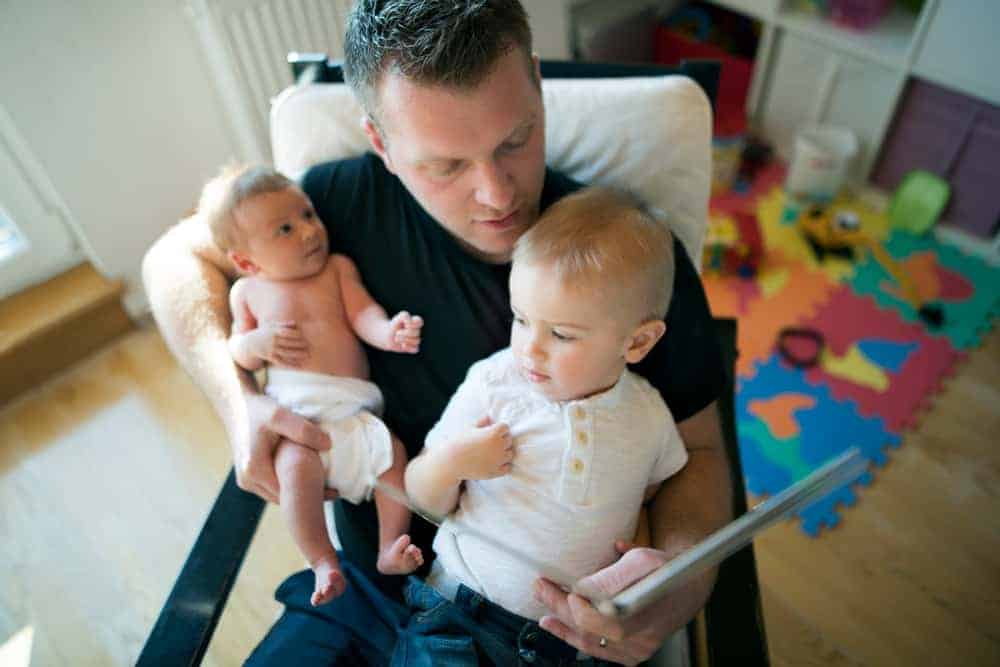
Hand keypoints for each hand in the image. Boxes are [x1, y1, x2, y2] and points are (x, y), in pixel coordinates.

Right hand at [231, 392, 332, 502]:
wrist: (236, 405)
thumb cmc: (258, 409)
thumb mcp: (280, 415)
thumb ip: (303, 430)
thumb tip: (327, 445)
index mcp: (254, 470)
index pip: (288, 494)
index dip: (311, 494)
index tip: (334, 491)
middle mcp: (247, 480)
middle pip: (282, 497)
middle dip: (305, 496)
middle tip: (332, 491)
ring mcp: (246, 481)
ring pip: (277, 494)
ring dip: (296, 492)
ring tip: (322, 486)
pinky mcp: (248, 476)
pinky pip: (271, 487)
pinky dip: (287, 484)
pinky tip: (304, 478)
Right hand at [245, 321, 308, 365]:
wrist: (250, 343)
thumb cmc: (264, 332)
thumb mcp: (271, 326)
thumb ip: (283, 325)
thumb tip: (295, 323)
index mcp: (274, 331)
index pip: (287, 333)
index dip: (296, 334)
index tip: (304, 336)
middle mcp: (273, 341)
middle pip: (288, 343)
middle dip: (299, 345)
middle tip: (310, 346)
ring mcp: (271, 350)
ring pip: (286, 353)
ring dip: (297, 355)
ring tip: (307, 355)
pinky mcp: (270, 358)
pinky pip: (282, 362)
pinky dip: (291, 365)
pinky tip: (299, 366)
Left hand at [385, 311, 422, 353]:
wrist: (386, 335)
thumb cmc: (394, 325)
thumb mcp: (398, 317)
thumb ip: (404, 316)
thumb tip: (409, 322)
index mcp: (415, 322)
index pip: (420, 321)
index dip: (412, 324)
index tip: (405, 324)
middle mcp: (416, 331)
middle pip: (417, 332)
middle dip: (405, 333)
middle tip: (397, 333)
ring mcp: (415, 340)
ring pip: (416, 341)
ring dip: (404, 339)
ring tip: (396, 338)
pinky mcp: (412, 348)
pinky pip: (415, 349)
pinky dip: (408, 347)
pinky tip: (402, 345)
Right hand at [446, 416, 513, 480]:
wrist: (451, 461)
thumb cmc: (459, 442)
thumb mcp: (469, 428)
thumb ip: (482, 422)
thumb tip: (489, 417)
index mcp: (493, 433)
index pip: (505, 427)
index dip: (498, 429)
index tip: (490, 431)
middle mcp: (499, 446)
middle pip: (509, 440)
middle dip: (502, 440)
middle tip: (490, 442)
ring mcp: (498, 460)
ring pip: (510, 454)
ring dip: (504, 452)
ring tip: (492, 453)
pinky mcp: (495, 472)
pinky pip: (507, 467)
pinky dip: (503, 465)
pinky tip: (494, 462)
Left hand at [534, 540, 712, 664]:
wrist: (687, 590)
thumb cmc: (663, 570)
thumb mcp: (641, 560)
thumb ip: (612, 575)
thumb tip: (582, 587)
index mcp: (647, 612)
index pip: (607, 619)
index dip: (581, 607)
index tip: (566, 589)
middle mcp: (642, 637)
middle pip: (592, 629)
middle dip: (561, 608)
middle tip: (540, 587)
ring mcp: (637, 650)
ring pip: (592, 644)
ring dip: (563, 627)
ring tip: (543, 612)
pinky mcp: (632, 656)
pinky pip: (598, 650)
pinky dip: (575, 638)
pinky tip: (558, 626)